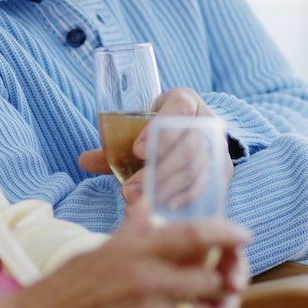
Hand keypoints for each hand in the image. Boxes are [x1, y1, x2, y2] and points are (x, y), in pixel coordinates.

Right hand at [10, 212, 249, 307]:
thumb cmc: (66, 289)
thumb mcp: (99, 250)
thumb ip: (131, 230)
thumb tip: (145, 205)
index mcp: (136, 250)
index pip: (195, 233)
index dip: (226, 232)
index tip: (242, 234)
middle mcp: (148, 281)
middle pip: (213, 278)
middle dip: (225, 278)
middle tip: (227, 278)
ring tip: (216, 306)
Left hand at [79, 87, 233, 207]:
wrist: (194, 133)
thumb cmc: (161, 129)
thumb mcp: (140, 125)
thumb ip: (116, 142)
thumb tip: (85, 160)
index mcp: (185, 100)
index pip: (178, 107)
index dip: (160, 130)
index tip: (137, 151)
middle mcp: (207, 120)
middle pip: (187, 145)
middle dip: (158, 170)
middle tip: (130, 188)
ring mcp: (218, 146)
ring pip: (197, 168)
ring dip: (167, 187)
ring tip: (143, 201)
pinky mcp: (222, 170)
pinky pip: (207, 185)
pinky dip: (185, 198)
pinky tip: (167, 207)